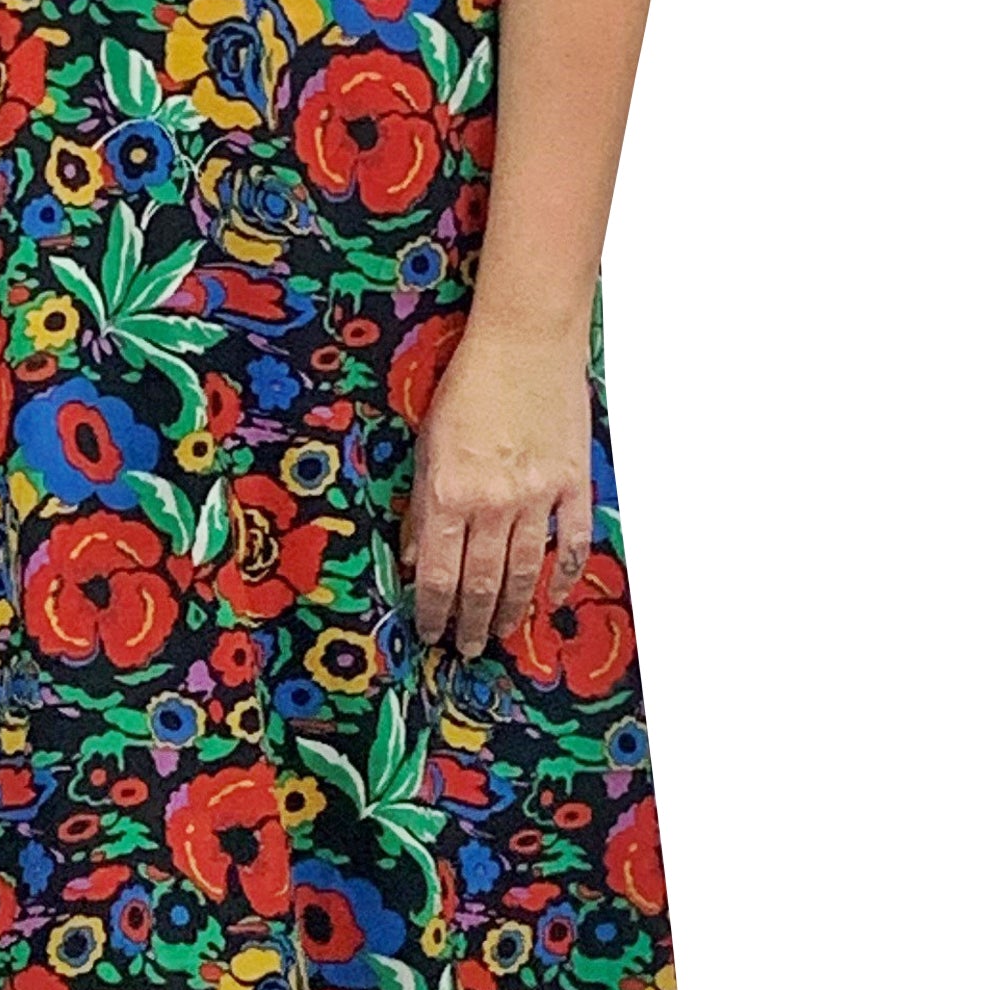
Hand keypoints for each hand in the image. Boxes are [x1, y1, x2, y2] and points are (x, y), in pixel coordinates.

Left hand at [400, 315, 593, 655]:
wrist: (525, 341)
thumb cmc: (470, 384)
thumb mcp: (427, 444)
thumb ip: (421, 506)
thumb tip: (414, 557)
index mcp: (450, 492)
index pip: (438, 574)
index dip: (433, 612)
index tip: (430, 632)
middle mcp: (494, 502)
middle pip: (481, 583)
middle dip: (471, 623)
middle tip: (466, 648)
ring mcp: (539, 496)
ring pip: (525, 572)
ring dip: (511, 609)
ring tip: (500, 632)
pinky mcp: (574, 484)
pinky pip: (572, 543)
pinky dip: (565, 575)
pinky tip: (556, 596)